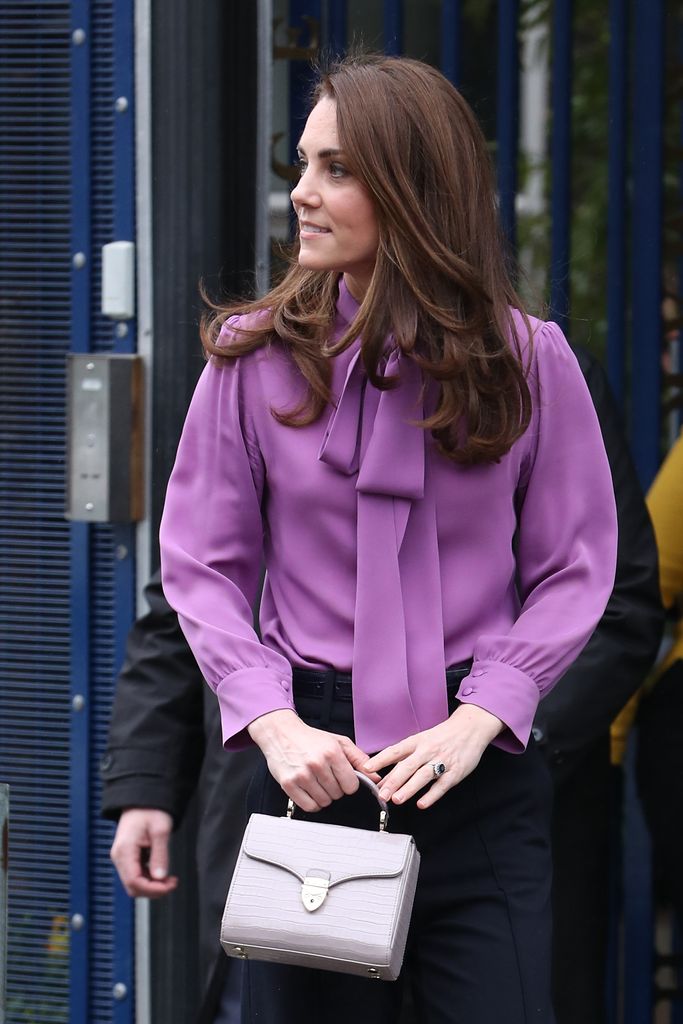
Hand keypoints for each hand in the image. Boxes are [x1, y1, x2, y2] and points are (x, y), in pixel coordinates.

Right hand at [110, 808, 178, 897]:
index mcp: (124, 850)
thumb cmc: (151, 809)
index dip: (152, 889)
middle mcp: (119, 856)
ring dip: (152, 886)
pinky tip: (162, 873)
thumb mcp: (160, 830)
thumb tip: (161, 877)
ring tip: (169, 879)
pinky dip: (149, 878)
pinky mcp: (128, 857)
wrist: (143, 799)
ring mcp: (122, 857)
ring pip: (134, 883)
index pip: (134, 881)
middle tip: (171, 884)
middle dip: (153, 890)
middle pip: (132, 887)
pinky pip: (136, 875)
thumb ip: (160, 855)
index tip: (168, 887)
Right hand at [247, 709, 379, 811]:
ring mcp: (302, 775)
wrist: (281, 733)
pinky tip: (310, 790)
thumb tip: (376, 777)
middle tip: (326, 777)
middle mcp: (317, 764)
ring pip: (324, 802)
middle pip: (337, 794)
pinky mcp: (289, 784)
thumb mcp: (338, 742)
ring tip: (317, 782)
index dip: (348, 783)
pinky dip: (312, 803)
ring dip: (323, 796)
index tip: (342, 778)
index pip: (351, 785)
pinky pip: (309, 806)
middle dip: (335, 788)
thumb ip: (359, 759)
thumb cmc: (310, 738)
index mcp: (332, 753)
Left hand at [363, 704, 503, 809]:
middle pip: (408, 766)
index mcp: (417, 741)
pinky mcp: (455, 772)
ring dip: (409, 788)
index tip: (367, 768)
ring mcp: (442, 761)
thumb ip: (403, 760)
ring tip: (397, 799)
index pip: (395, 751)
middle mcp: (427, 750)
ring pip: (423, 776)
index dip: (381, 760)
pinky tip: (422, 804)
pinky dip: (432, 795)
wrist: (470, 728)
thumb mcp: (421, 742)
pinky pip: (442, 785)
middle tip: (382, 794)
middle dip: (394, 781)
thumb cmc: (441, 736)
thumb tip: (382, 780)